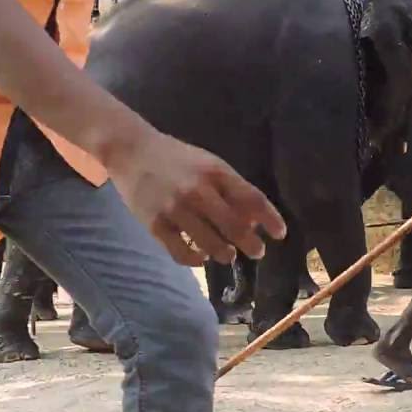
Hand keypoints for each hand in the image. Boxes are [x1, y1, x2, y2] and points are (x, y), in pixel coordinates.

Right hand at [106, 129, 286, 266]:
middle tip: (257, 252)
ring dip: (224, 254)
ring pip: (211, 245)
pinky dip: (196, 260)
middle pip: (235, 227)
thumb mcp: (208, 164)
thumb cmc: (177, 159)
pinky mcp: (156, 225)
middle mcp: (197, 191)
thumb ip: (231, 188)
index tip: (280, 234)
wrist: (131, 151)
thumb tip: (254, 220)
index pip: (252, 199)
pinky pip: (182, 253)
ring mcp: (175, 209)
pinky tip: (200, 257)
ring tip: (227, 255)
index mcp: (215, 172)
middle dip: (251, 244)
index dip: (270, 219)